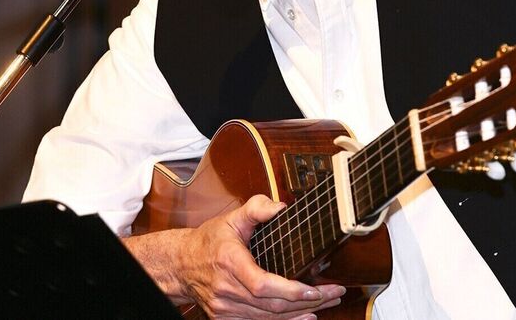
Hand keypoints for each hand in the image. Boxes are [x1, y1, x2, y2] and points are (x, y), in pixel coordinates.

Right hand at [126, 195, 344, 318]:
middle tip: (334, 292)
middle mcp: (227, 290)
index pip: (262, 285)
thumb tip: (280, 207)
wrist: (181, 265)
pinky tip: (304, 317)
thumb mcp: (231, 218)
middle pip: (272, 304)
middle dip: (307, 301)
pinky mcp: (227, 318)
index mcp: (229, 263)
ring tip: (326, 302)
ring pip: (268, 317)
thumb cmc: (208, 241)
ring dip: (300, 313)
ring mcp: (226, 308)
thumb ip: (256, 209)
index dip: (290, 291)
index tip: (314, 290)